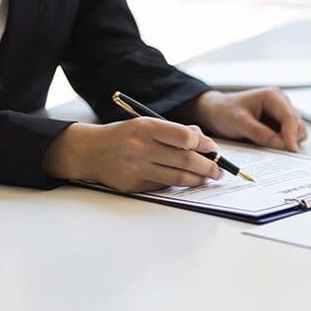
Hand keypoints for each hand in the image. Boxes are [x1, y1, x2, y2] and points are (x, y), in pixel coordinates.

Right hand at [43, 119, 223, 191]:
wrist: (90, 151)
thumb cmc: (126, 136)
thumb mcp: (148, 124)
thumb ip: (176, 132)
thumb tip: (206, 144)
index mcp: (146, 127)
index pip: (184, 137)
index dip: (204, 144)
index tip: (213, 148)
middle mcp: (140, 148)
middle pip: (186, 160)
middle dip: (209, 166)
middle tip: (219, 170)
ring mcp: (136, 168)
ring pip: (178, 177)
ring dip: (199, 179)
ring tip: (208, 177)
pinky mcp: (133, 186)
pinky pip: (164, 186)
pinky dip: (178, 184)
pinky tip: (186, 180)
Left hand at [183, 89, 306, 151]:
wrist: (215, 112)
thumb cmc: (224, 111)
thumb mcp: (239, 123)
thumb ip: (260, 133)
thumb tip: (280, 144)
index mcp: (273, 97)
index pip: (290, 117)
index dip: (292, 135)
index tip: (291, 151)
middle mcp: (281, 104)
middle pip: (298, 126)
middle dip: (289, 140)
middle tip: (275, 151)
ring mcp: (281, 114)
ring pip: (296, 133)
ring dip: (286, 143)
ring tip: (265, 145)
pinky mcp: (278, 125)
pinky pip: (287, 137)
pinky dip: (281, 144)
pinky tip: (267, 145)